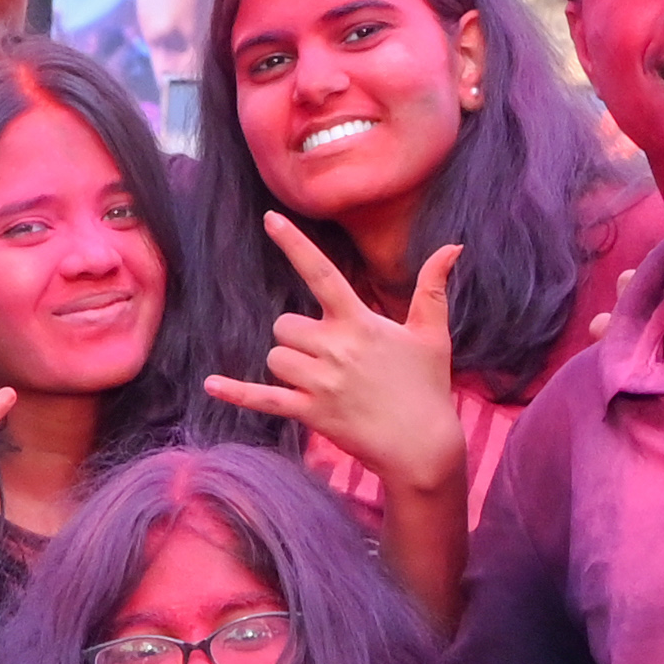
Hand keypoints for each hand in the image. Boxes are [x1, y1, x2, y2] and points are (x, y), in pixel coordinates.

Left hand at [211, 215, 470, 504]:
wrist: (423, 446)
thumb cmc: (428, 387)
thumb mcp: (432, 334)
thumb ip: (432, 288)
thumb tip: (452, 247)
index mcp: (359, 322)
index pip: (320, 272)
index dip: (293, 244)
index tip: (269, 218)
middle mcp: (336, 348)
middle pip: (284, 325)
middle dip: (296, 337)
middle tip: (326, 357)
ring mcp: (320, 382)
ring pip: (276, 358)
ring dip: (287, 366)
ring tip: (321, 382)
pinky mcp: (311, 413)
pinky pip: (263, 399)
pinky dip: (236, 393)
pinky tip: (210, 384)